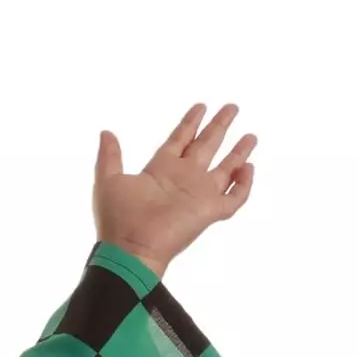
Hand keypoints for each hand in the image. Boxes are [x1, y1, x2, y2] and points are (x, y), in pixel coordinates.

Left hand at [92, 103, 257, 277]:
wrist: (130, 250)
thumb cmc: (118, 220)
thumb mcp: (107, 180)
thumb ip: (109, 156)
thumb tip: (105, 132)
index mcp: (161, 169)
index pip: (181, 139)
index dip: (190, 122)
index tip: (201, 106)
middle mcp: (183, 178)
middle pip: (206, 146)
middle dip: (219, 126)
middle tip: (232, 107)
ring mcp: (198, 194)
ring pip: (226, 169)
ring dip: (239, 152)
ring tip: (252, 135)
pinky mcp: (210, 211)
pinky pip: (234, 198)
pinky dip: (244, 185)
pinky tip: (249, 168)